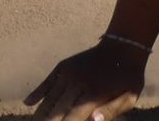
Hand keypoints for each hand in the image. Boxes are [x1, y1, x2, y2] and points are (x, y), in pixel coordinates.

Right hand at [25, 41, 144, 120]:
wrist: (124, 45)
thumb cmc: (128, 76)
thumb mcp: (129, 96)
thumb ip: (111, 111)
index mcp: (94, 94)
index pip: (71, 119)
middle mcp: (78, 83)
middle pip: (55, 113)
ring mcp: (68, 74)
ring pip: (48, 101)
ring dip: (41, 115)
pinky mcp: (63, 67)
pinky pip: (46, 83)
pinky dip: (36, 94)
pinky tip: (29, 103)